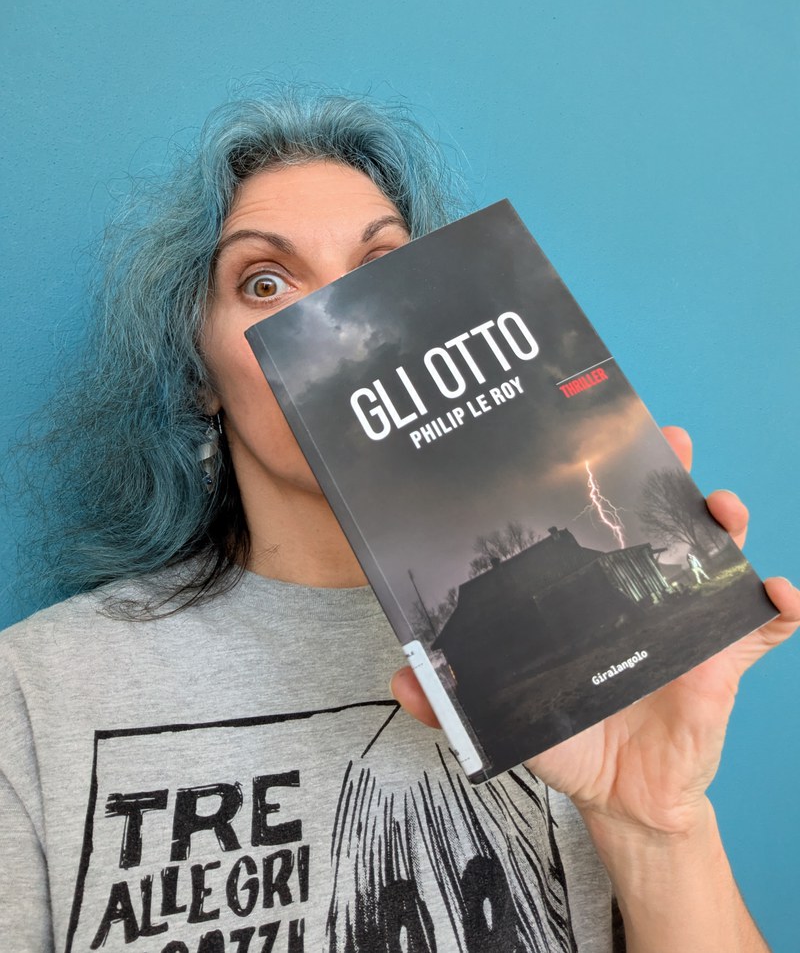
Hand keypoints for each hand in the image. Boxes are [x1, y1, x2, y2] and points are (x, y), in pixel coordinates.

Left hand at [391, 426, 799, 835]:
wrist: (618, 794)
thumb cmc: (569, 732)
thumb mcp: (508, 710)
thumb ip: (454, 697)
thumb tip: (404, 677)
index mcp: (592, 594)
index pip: (597, 526)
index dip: (599, 483)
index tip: (596, 439)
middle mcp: (643, 595)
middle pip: (663, 522)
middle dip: (671, 477)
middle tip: (671, 443)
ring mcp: (686, 624)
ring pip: (717, 559)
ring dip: (727, 528)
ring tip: (725, 511)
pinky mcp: (721, 665)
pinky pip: (760, 631)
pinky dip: (780, 609)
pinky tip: (783, 594)